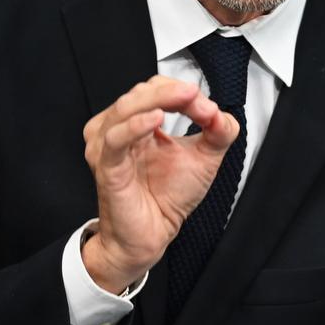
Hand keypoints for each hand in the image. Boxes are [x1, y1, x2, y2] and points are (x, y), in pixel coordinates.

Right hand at [80, 75, 239, 289]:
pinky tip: (156, 120)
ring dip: (158, 100)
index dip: (180, 91)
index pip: (154, 90)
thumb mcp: (205, 158)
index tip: (206, 107)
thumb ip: (218, 131)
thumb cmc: (168, 197)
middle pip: (140, 93)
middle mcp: (120, 130)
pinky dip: (136, 125)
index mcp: (139, 124)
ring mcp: (109, 147)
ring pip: (125, 108)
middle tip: (196, 97)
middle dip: (171, 91)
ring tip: (185, 99)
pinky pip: (115, 139)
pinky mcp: (107, 167)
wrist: (152, 234)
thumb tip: (218, 111)